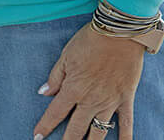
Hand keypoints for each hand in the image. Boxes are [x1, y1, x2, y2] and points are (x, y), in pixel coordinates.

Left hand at [33, 23, 143, 139]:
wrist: (118, 34)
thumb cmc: (89, 41)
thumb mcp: (66, 55)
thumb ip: (55, 77)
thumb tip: (43, 93)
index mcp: (73, 88)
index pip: (55, 112)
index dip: (45, 126)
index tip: (37, 136)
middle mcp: (90, 100)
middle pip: (76, 128)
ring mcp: (109, 102)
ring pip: (98, 131)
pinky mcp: (125, 100)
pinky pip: (126, 125)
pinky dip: (125, 138)